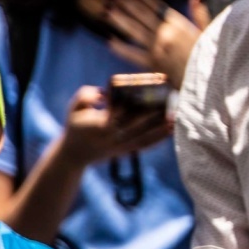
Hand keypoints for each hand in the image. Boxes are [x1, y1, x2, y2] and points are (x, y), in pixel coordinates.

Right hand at [57, 85, 173, 167]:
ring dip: (160, 128)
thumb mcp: (73, 108)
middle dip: (152, 114)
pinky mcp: (125, 152)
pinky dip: (158, 139)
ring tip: (175, 117)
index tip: (146, 94)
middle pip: (135, 125)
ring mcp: (119, 146)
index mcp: (98, 125)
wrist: (74, 155)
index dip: (132, 105)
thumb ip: (86, 95)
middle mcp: (110, 137)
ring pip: (143, 136)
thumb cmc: (75, 125)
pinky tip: (170, 131)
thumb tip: (104, 93)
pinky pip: (144, 146)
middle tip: (168, 102)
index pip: (118, 113)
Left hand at [104, 0, 208, 89]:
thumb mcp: (209, 32)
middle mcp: (166, 33)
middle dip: (127, 3)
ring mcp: (157, 48)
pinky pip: (133, 54)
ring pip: (134, 30)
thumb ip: (200, 12)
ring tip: (107, 10)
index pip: (157, 6)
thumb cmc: (210, 56)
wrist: (208, 80)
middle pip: (142, 15)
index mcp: (179, 24)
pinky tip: (110, 41)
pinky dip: (121, 48)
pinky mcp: (152, 64)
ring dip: (119, 20)